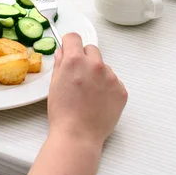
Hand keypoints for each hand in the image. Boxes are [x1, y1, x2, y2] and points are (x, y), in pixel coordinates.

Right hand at [48, 33, 127, 147]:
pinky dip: (107, 88)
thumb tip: (64, 52)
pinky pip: (114, 81)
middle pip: (91, 49)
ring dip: (97, 74)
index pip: (74, 38)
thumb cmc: (63, 113)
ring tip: (89, 94)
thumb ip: (60, 63)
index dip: (70, 44)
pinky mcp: (121, 90)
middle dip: (85, 58)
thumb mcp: (54, 84)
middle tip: (79, 76)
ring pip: (103, 66)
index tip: (70, 50)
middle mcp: (95, 65)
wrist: (78, 136)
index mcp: (75, 61)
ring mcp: (110, 77)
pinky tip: (99, 101)